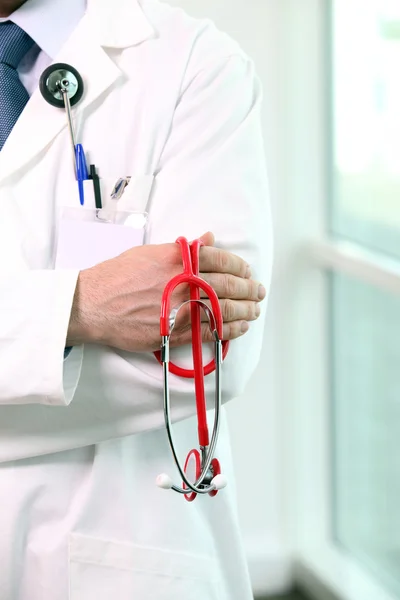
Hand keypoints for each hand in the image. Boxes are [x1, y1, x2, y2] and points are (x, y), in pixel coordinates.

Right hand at [67, 232, 265, 352]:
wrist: (94, 304)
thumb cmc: (117, 276)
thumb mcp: (149, 252)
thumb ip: (183, 249)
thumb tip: (208, 239)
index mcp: (179, 260)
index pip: (220, 259)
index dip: (239, 266)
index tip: (246, 270)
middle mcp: (184, 284)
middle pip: (228, 286)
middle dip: (249, 289)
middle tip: (258, 291)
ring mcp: (181, 310)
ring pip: (224, 310)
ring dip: (245, 310)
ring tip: (255, 310)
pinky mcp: (175, 333)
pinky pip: (210, 332)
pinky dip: (229, 330)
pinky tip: (239, 328)